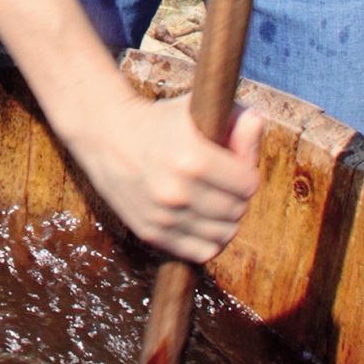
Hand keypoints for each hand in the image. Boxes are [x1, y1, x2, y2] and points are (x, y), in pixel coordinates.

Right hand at [62, 84, 264, 260]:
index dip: (247, 174)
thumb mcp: (195, 111)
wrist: (106, 134)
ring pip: (223, 235)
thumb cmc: (157, 121)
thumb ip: (233, 118)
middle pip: (237, 210)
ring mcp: (163, 216)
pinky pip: (199, 252)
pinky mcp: (150, 232)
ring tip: (216, 203)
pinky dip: (209, 240)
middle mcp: (178, 192)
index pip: (248, 184)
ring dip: (226, 220)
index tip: (238, 167)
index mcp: (194, 159)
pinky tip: (204, 222)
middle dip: (237, 196)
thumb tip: (257, 122)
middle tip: (226, 184)